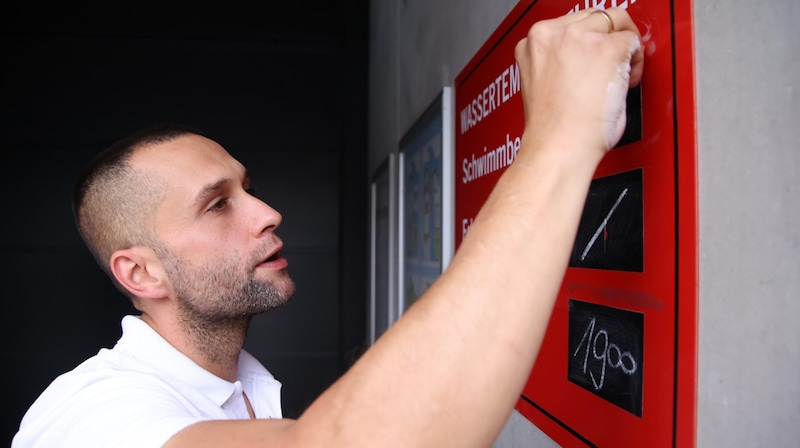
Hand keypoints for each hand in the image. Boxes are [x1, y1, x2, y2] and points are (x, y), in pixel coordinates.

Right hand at [515, 8, 643, 155]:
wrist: (559, 147)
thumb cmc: (553, 129)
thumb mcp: (544, 83)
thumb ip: (562, 61)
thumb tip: (587, 58)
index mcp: (533, 43)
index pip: (570, 25)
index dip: (587, 43)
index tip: (593, 61)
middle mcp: (552, 34)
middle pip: (594, 16)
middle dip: (606, 40)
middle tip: (611, 68)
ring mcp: (579, 38)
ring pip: (615, 19)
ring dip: (622, 45)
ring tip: (618, 76)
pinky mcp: (606, 48)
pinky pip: (632, 41)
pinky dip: (635, 61)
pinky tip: (624, 84)